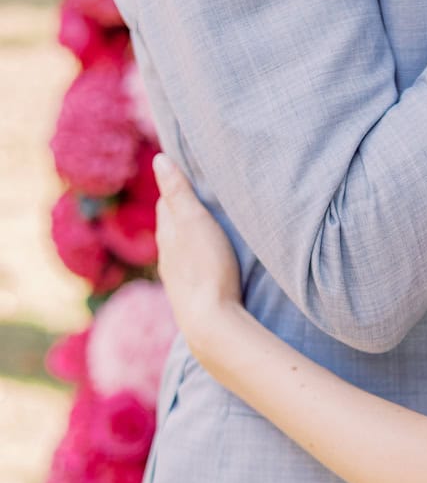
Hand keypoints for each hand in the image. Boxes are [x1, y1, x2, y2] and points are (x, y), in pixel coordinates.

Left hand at [153, 154, 242, 363]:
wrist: (210, 323)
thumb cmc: (207, 268)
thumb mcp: (195, 222)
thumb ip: (178, 192)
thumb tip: (159, 160)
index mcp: (167, 235)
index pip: (166, 204)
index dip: (175, 190)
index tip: (187, 178)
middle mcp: (168, 257)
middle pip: (171, 228)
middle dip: (180, 214)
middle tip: (197, 200)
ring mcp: (178, 281)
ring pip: (179, 252)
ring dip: (188, 241)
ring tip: (203, 232)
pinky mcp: (191, 299)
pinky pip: (190, 272)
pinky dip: (195, 262)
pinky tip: (205, 266)